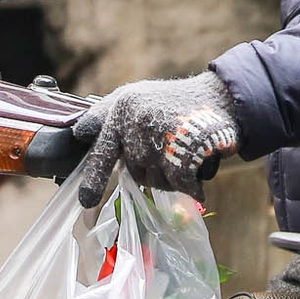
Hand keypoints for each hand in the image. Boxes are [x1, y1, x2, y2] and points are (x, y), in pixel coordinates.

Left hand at [72, 71, 239, 207]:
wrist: (219, 95)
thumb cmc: (172, 100)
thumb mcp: (134, 97)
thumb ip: (106, 115)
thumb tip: (79, 133)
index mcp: (121, 111)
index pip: (101, 151)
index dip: (94, 179)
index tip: (86, 203)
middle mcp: (136, 124)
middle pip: (135, 173)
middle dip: (153, 168)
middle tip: (169, 147)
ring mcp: (159, 139)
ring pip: (158, 182)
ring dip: (173, 176)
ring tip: (185, 149)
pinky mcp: (182, 152)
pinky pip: (181, 186)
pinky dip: (192, 184)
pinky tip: (199, 169)